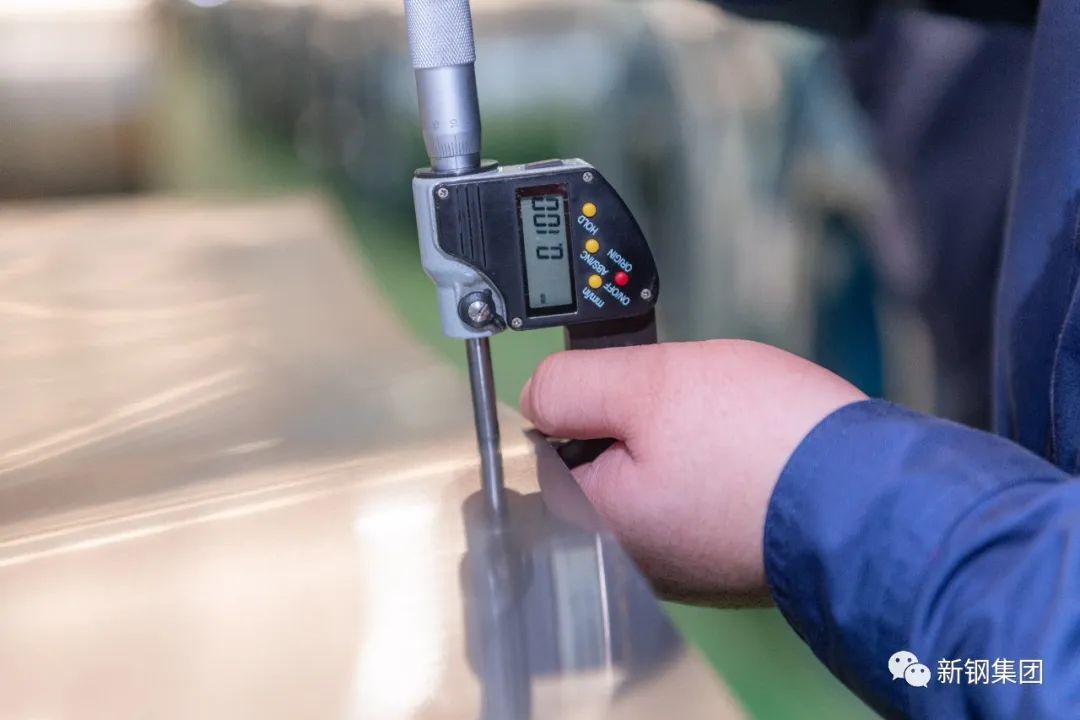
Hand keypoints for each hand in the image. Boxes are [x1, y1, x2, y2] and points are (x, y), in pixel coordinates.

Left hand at [520, 340, 865, 604]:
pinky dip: (713, 467)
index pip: (544, 449)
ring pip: (652, 474)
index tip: (616, 383)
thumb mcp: (648, 384)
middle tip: (681, 399)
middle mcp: (631, 558)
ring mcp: (682, 563)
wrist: (874, 500)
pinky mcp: (725, 556)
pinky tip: (746, 452)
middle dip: (633, 420)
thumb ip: (573, 385)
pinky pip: (698, 495)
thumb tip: (537, 394)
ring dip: (677, 441)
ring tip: (725, 423)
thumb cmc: (765, 447)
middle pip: (600, 462)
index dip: (578, 400)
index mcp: (595, 523)